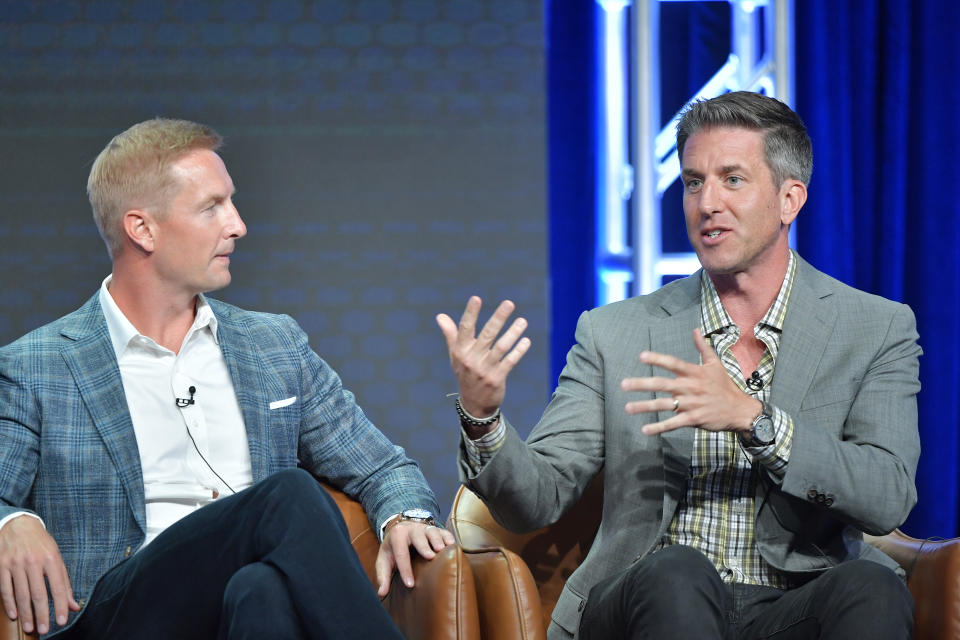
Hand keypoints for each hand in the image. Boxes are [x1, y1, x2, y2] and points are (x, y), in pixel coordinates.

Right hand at [0, 515, 79, 634]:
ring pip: (21, 594)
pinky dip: (9, 604)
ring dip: (25, 613)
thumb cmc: (41, 544)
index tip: (62, 621)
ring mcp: (16, 564)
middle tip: (44, 630)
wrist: (19, 525)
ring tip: (30, 627)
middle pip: (38, 593)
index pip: (58, 586)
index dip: (61, 605)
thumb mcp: (57, 558)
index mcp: (51, 558)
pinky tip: (14, 615)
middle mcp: (33, 561)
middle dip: (42, 613)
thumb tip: (74, 605)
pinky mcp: (2, 566)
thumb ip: (65, 582)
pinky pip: (5, 588)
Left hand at [375, 521, 455, 596]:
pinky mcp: (435, 529)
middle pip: (418, 537)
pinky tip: (452, 546)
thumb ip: (382, 576)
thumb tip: (381, 593)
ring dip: (438, 540)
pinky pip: (443, 531)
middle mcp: (411, 529)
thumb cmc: (392, 549)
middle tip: (430, 557)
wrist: (400, 530)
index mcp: (397, 536)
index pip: (401, 554)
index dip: (405, 569)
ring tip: (442, 550)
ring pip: (432, 531)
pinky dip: (448, 538)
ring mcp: (424, 528)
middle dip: (424, 546)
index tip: (410, 584)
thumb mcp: (384, 561)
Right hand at [436, 297, 530, 426]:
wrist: (474, 405)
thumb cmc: (465, 374)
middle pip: (487, 334)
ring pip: (501, 347)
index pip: (465, 328)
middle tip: (509, 303)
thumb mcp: (456, 356)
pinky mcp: (496, 378)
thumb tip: (440, 316)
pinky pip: (510, 361)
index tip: (476, 298)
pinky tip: (526, 340)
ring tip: (523, 321)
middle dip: (498, 318)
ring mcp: (484, 369)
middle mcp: (471, 359)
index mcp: (461, 351)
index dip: (470, 313)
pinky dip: (519, 351)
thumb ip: (450, 335)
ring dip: (513, 333)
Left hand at [620, 329, 760, 435]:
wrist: (740, 410)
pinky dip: (659, 427)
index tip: (641, 356)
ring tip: (627, 407)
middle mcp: (690, 387)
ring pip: (664, 405)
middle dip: (642, 384)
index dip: (657, 359)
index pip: (673, 363)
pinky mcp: (694, 419)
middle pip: (662, 384)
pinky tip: (645, 429)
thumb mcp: (715, 364)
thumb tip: (695, 330)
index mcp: (694, 373)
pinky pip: (673, 423)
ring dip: (645, 407)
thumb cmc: (725, 386)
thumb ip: (702, 347)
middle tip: (623, 384)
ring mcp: (691, 404)